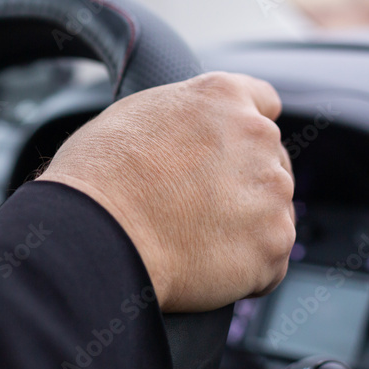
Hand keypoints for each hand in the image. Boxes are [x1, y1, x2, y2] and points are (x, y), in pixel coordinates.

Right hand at [38, 72, 294, 312]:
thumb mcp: (134, 115)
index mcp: (222, 96)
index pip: (263, 102)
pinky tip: (204, 267)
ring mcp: (271, 190)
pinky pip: (270, 263)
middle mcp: (257, 135)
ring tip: (192, 242)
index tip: (237, 154)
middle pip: (271, 164)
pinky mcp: (273, 243)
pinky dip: (246, 271)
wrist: (96, 234)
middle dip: (243, 186)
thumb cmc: (97, 177)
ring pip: (272, 214)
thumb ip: (181, 119)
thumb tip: (187, 139)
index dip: (244, 134)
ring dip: (245, 229)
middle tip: (197, 210)